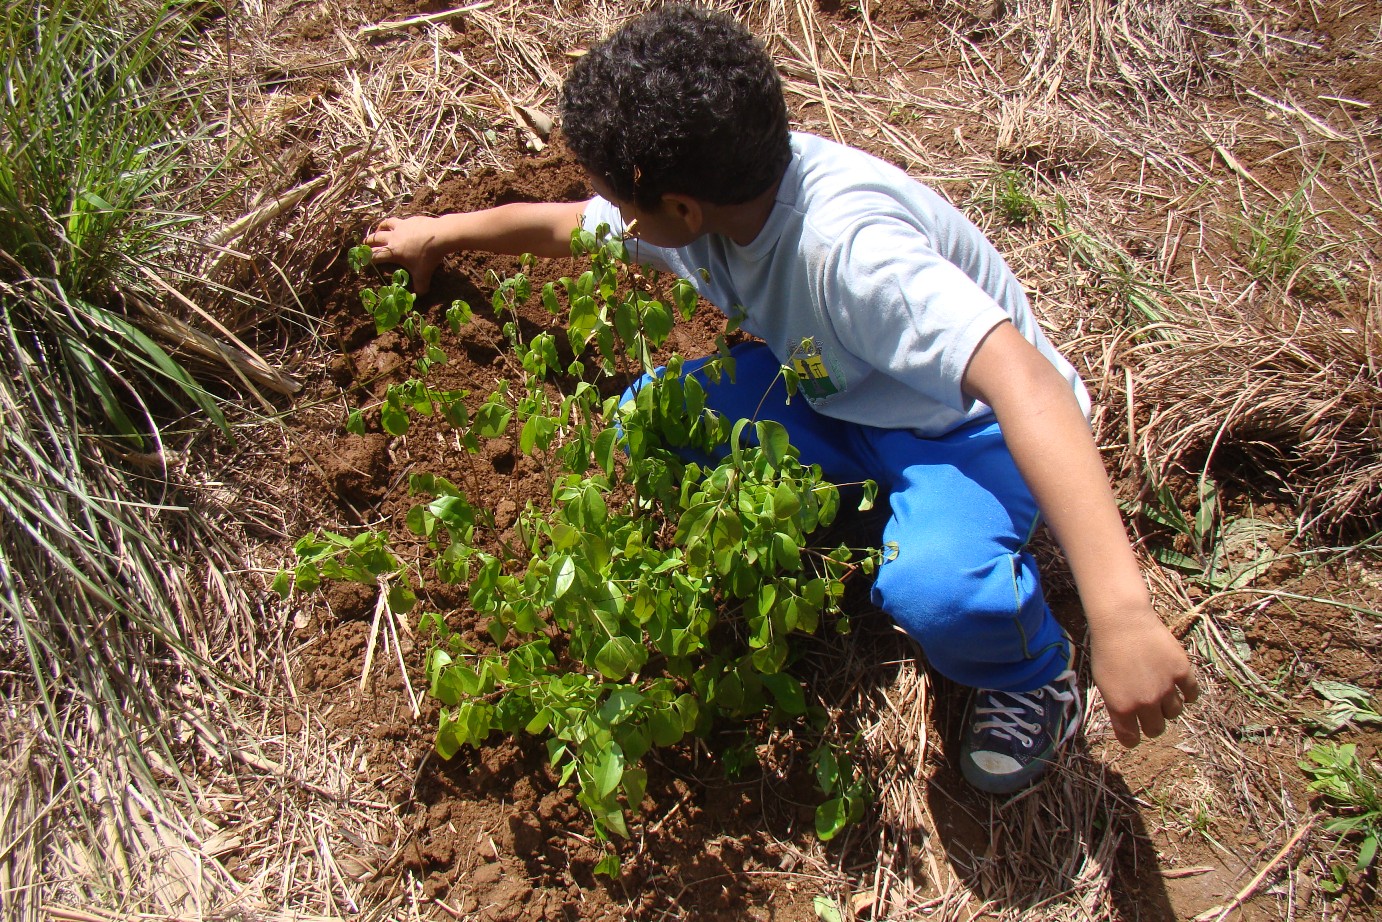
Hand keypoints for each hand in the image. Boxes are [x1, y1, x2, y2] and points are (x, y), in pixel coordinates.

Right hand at [362, 216, 445, 293]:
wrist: (439, 235)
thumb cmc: (428, 256)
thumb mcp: (424, 274)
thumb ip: (420, 286)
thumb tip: (420, 295)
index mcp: (392, 251)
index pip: (374, 255)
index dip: (366, 258)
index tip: (362, 260)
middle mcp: (393, 237)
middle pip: (375, 238)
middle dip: (368, 241)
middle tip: (364, 244)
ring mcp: (401, 226)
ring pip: (385, 224)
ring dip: (379, 227)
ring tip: (378, 230)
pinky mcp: (410, 220)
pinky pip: (400, 220)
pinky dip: (398, 223)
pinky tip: (402, 225)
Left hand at [1089, 615, 1199, 747]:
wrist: (1123, 621)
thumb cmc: (1107, 650)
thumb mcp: (1103, 682)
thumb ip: (1117, 706)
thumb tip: (1128, 726)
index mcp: (1122, 706)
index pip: (1131, 739)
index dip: (1132, 737)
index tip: (1133, 733)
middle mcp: (1145, 702)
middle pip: (1156, 729)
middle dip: (1151, 722)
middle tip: (1148, 710)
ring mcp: (1166, 687)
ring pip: (1174, 713)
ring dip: (1167, 706)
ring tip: (1160, 691)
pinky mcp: (1182, 672)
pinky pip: (1192, 694)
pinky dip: (1187, 694)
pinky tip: (1180, 688)